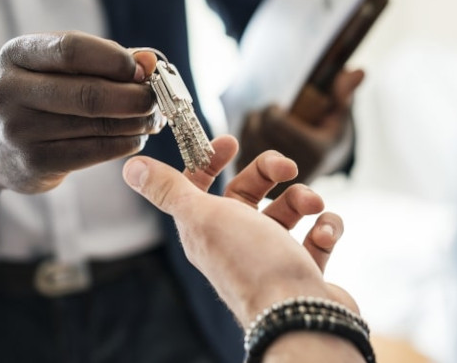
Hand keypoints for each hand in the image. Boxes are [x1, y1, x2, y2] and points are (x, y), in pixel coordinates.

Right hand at [0, 32, 162, 195]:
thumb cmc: (42, 95)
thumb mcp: (59, 67)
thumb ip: (105, 59)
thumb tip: (149, 61)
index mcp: (16, 54)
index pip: (72, 49)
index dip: (115, 59)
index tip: (143, 69)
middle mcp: (9, 91)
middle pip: (88, 93)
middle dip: (134, 96)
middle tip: (156, 99)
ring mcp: (19, 130)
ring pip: (96, 125)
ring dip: (136, 122)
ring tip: (152, 118)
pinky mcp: (34, 163)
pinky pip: (94, 151)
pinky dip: (125, 143)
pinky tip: (136, 137)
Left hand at [122, 135, 357, 327]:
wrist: (299, 315)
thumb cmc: (251, 263)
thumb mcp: (202, 217)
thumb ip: (169, 190)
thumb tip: (131, 167)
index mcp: (205, 229)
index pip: (199, 186)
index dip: (210, 160)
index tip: (231, 142)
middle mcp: (235, 242)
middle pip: (248, 192)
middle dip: (269, 172)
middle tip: (288, 168)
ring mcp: (271, 256)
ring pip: (287, 211)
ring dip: (302, 198)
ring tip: (313, 205)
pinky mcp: (302, 269)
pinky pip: (316, 236)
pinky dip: (325, 228)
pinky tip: (325, 232)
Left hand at [237, 68, 363, 194]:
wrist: (319, 167)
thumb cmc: (328, 133)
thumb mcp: (339, 114)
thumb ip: (344, 93)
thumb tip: (359, 71)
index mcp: (315, 152)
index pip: (275, 122)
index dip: (272, 110)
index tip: (277, 107)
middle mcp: (295, 171)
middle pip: (258, 131)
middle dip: (260, 117)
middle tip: (268, 114)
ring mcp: (275, 183)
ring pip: (245, 143)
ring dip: (250, 128)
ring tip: (262, 125)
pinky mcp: (260, 190)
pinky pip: (240, 157)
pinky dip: (243, 144)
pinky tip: (254, 139)